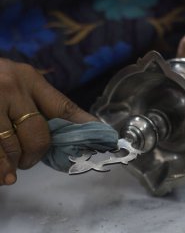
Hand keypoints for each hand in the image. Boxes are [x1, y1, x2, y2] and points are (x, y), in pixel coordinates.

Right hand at [0, 58, 96, 184]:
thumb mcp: (14, 83)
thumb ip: (36, 104)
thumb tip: (62, 135)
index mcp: (29, 78)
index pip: (64, 107)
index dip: (85, 126)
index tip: (105, 138)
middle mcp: (12, 87)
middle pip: (39, 135)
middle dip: (36, 154)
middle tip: (30, 159)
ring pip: (14, 147)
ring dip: (16, 163)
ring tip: (12, 166)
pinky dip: (0, 168)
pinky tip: (3, 174)